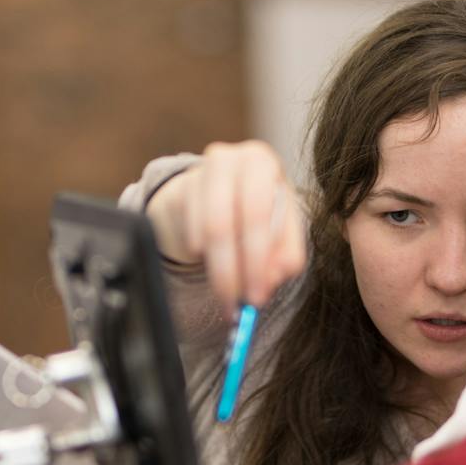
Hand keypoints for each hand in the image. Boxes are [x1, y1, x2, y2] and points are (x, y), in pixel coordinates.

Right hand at [146, 140, 307, 314]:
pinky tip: (212, 265)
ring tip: (228, 296)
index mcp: (262, 163)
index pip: (257, 215)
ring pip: (204, 234)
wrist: (216, 189)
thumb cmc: (256, 211)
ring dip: (217, 273)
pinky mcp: (179, 191)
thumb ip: (286, 257)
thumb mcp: (281, 230)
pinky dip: (200, 257)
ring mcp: (198, 173)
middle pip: (224, 224)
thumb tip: (271, 279)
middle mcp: (228, 160)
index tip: (256, 296)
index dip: (256, 261)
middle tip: (237, 304)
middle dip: (232, 272)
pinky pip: (188, 233)